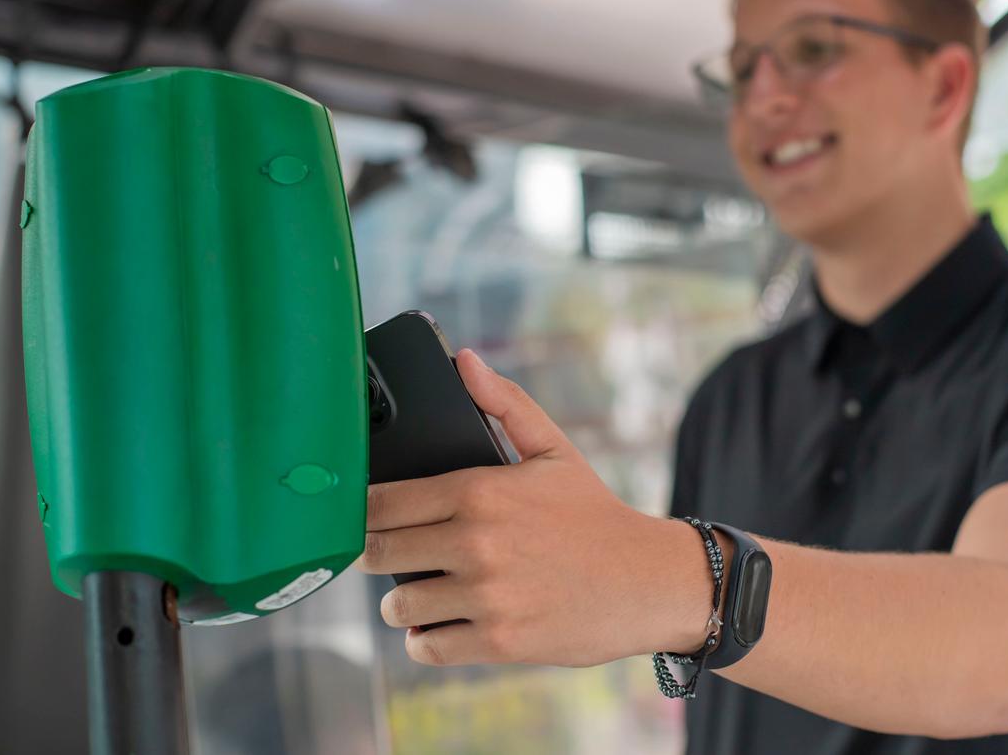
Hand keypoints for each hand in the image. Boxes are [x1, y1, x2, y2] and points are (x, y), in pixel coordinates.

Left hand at [355, 349, 708, 666]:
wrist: (647, 581)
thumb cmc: (595, 514)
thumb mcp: (554, 450)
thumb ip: (504, 403)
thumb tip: (465, 361)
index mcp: (479, 490)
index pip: (381, 502)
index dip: (360, 511)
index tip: (361, 516)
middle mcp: (475, 542)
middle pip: (377, 552)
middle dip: (372, 554)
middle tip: (382, 553)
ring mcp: (485, 595)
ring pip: (397, 604)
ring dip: (399, 600)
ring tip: (418, 590)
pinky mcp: (497, 641)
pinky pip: (426, 647)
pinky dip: (424, 639)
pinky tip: (437, 624)